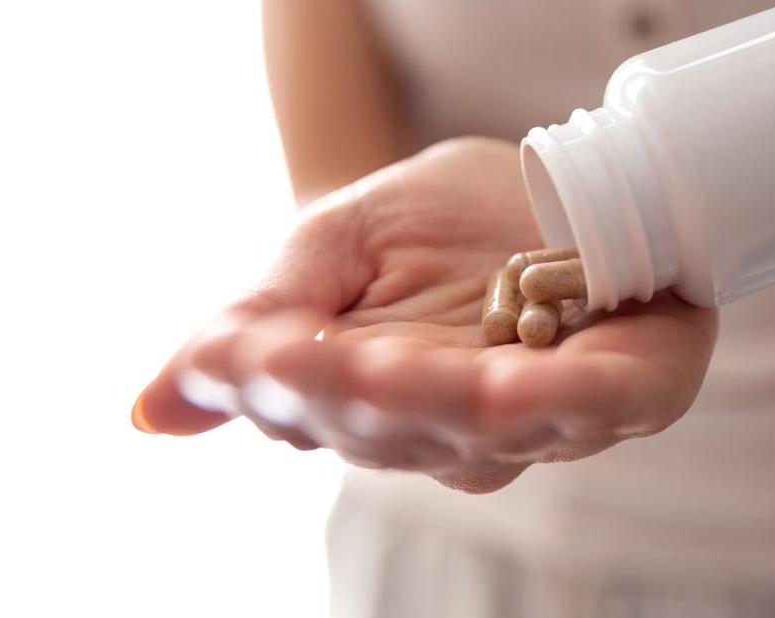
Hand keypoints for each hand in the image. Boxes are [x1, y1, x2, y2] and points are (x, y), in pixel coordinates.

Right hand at [132, 137, 716, 492]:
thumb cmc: (448, 220)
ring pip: (483, 429)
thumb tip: (143, 416)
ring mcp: (550, 417)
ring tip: (374, 371)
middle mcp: (462, 427)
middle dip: (343, 395)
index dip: (280, 387)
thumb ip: (259, 326)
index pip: (322, 410)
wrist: (562, 179)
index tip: (232, 360)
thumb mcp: (338, 244)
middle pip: (398, 429)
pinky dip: (549, 401)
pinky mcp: (630, 388)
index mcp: (388, 402)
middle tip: (283, 357)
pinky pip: (593, 405)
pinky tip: (502, 389)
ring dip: (429, 402)